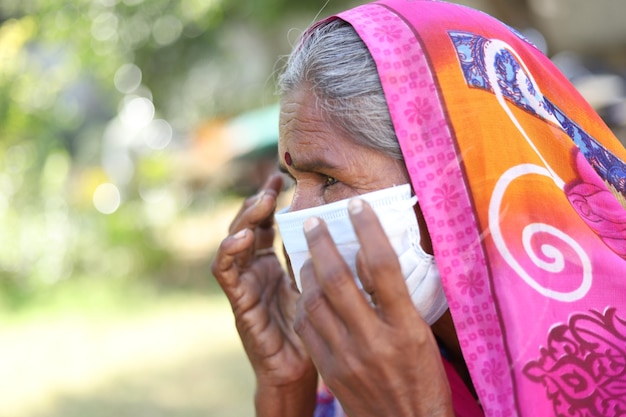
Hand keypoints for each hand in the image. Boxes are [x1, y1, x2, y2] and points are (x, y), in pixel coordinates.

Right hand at [211, 173, 316, 415]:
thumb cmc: (311, 326)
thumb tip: (327, 222)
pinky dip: (229, 251)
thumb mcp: (314, 282)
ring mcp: (244, 283)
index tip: (281, 178)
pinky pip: (226, 271)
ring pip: (233, 241)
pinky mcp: (238, 300)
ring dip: (244, 220)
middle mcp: (255, 268)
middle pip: (248, 227)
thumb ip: (310, 256)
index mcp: (273, 262)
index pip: (266, 223)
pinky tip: (243, 237)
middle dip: (257, 203)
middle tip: (271, 186)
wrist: (299, 367)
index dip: (270, 200)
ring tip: (260, 203)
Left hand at [294, 198, 453, 416]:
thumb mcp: (422, 337)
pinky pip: (307, 329)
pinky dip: (304, 304)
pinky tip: (305, 291)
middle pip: (338, 279)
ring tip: (306, 255)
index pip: (382, 266)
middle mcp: (374, 339)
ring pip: (314, 302)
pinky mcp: (329, 370)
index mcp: (406, 328)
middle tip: (313, 223)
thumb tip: (376, 260)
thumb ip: (400, 300)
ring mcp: (347, 357)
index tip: (356, 206)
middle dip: (322, 244)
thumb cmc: (424, 380)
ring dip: (306, 272)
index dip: (368, 229)